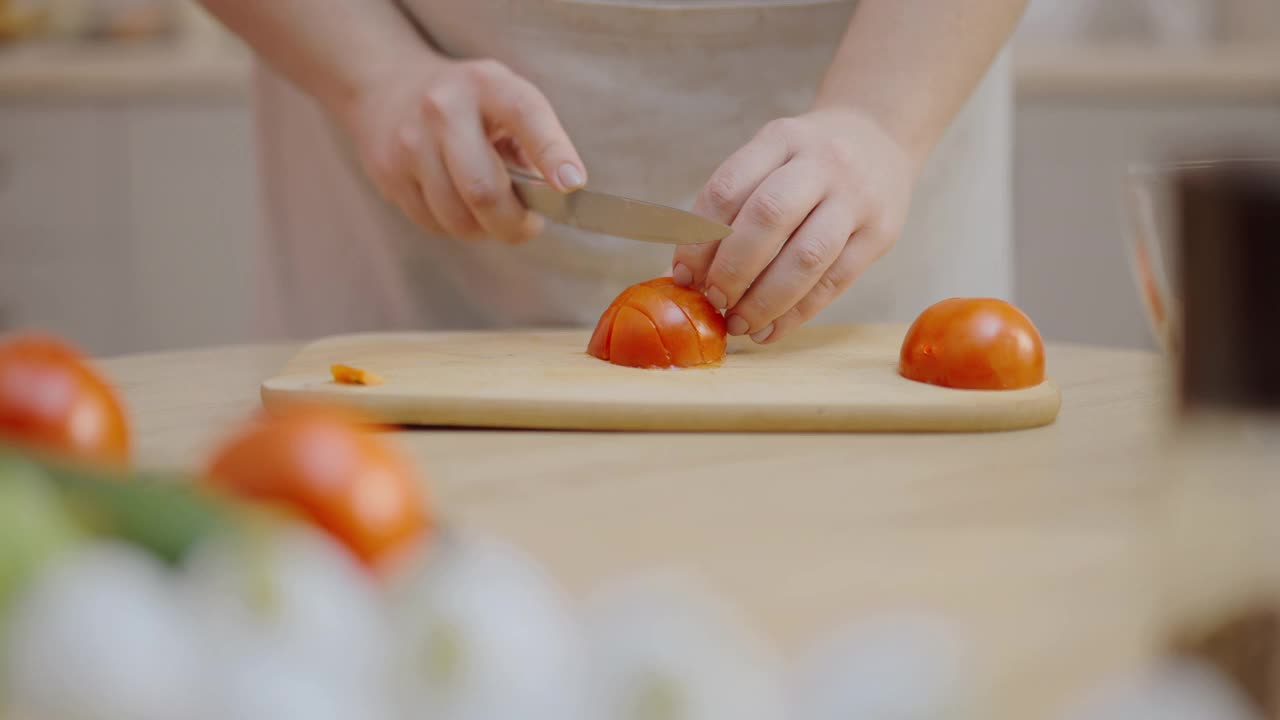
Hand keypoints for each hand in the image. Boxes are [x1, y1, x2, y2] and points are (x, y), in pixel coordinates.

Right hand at [342, 57, 586, 243]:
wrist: (386, 85)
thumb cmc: (466, 102)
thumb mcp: (503, 96)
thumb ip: (533, 139)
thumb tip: (556, 195)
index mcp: (486, 84)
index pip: (525, 115)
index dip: (552, 153)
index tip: (572, 185)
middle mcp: (443, 109)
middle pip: (483, 189)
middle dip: (514, 224)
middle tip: (528, 226)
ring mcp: (410, 142)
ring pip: (457, 218)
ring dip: (484, 229)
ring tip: (490, 213)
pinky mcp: (387, 172)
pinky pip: (432, 223)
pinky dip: (454, 226)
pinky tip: (457, 203)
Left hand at [673, 110, 913, 343]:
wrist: (881, 138)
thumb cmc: (808, 162)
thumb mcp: (770, 158)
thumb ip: (732, 206)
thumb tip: (686, 275)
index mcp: (781, 138)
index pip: (728, 189)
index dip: (699, 239)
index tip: (684, 276)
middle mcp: (822, 163)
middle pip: (768, 218)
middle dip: (732, 269)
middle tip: (714, 301)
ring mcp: (856, 198)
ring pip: (806, 257)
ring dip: (765, 300)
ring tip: (739, 324)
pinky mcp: (880, 233)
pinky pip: (834, 282)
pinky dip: (796, 313)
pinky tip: (771, 330)